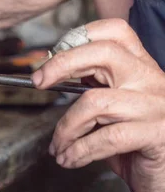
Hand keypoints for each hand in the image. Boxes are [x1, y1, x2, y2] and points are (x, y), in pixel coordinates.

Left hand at [32, 19, 164, 191]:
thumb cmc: (135, 147)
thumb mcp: (110, 113)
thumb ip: (90, 90)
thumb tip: (49, 74)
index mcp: (141, 67)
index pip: (114, 32)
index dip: (77, 37)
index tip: (50, 59)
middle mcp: (153, 79)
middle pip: (103, 52)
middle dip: (62, 64)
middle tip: (38, 82)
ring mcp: (158, 105)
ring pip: (95, 102)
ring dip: (66, 128)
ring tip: (58, 146)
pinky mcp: (159, 133)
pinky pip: (108, 137)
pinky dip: (79, 150)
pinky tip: (70, 159)